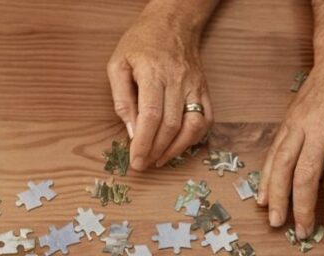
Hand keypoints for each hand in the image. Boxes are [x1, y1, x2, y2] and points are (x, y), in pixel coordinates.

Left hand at [107, 6, 213, 170]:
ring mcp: (195, 87)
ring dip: (177, 149)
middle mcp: (178, 81)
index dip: (144, 143)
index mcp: (153, 73)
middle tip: (144, 164)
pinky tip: (179, 145)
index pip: (151, 116)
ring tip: (161, 159)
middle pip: (172, 126)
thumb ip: (122, 99)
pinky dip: (194, 139)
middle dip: (157, 150)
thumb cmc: (141, 44)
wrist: (173, 24)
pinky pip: (206, 121)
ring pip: (193, 127)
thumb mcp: (118, 64)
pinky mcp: (205, 91)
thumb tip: (131, 131)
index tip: (137, 161)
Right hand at [258, 32, 323, 238]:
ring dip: (277, 197)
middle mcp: (320, 128)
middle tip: (303, 234)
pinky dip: (266, 177)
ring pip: (283, 165)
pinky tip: (262, 197)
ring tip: (275, 222)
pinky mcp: (287, 121)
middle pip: (305, 176)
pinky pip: (274, 153)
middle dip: (302, 209)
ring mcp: (299, 123)